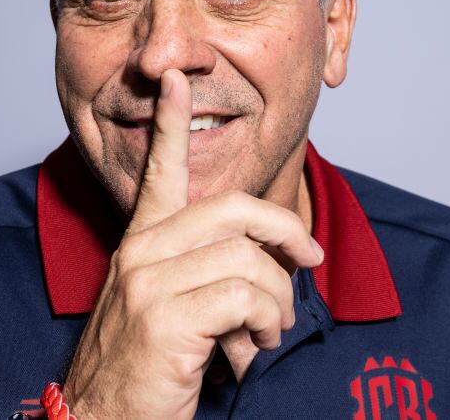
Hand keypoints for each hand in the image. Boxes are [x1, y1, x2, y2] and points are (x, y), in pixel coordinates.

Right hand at [61, 69, 323, 419]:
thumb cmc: (146, 368)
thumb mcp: (175, 308)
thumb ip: (211, 273)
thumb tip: (275, 265)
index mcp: (143, 242)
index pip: (160, 172)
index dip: (169, 124)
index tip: (175, 80)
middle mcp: (141, 252)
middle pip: (235, 210)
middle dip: (287, 233)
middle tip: (307, 263)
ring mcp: (148, 282)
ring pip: (250, 259)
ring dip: (277, 303)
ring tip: (266, 333)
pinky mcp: (163, 317)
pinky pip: (245, 297)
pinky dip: (264, 326)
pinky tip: (251, 352)